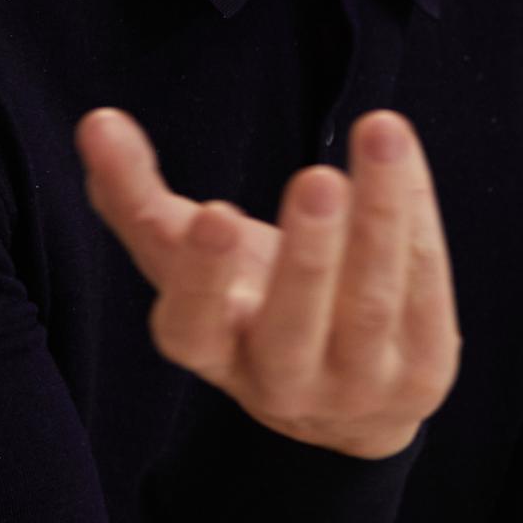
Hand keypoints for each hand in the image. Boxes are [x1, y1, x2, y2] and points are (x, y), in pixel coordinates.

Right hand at [78, 106, 460, 459]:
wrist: (346, 401)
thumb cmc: (250, 303)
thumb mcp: (188, 257)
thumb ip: (136, 195)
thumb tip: (96, 121)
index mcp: (213, 351)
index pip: (193, 328)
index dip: (202, 277)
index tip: (212, 213)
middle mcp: (281, 382)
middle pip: (292, 327)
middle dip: (306, 255)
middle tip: (315, 179)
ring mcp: (356, 385)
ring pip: (369, 305)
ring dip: (380, 219)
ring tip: (380, 134)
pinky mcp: (421, 375)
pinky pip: (426, 294)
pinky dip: (418, 222)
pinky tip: (404, 161)